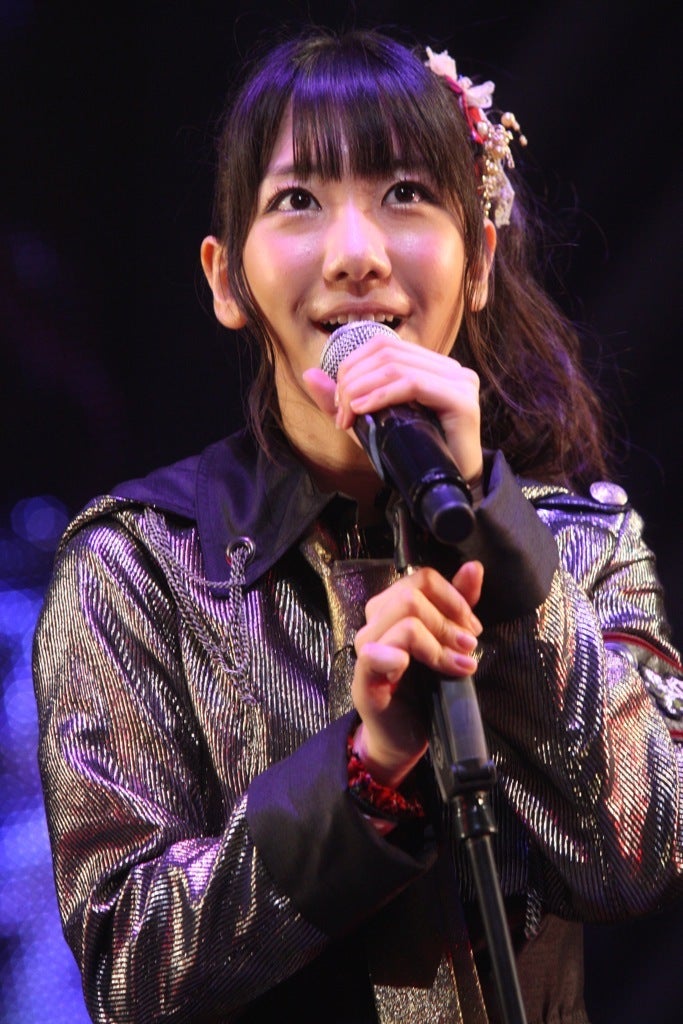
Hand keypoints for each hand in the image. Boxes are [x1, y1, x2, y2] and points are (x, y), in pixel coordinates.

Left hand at [304, 331, 482, 486]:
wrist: (446, 491)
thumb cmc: (412, 456)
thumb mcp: (369, 423)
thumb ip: (341, 399)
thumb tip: (308, 372)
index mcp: (430, 366)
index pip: (383, 345)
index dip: (352, 366)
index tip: (339, 404)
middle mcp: (448, 368)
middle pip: (387, 352)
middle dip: (353, 380)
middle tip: (341, 413)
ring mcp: (459, 381)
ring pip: (396, 366)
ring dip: (362, 389)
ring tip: (348, 415)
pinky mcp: (462, 400)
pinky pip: (414, 384)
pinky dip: (382, 395)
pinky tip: (363, 409)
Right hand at [351, 560, 483, 788]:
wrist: (403, 735)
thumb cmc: (424, 688)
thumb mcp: (446, 641)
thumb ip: (457, 605)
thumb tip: (474, 567)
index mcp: (392, 609)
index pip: (422, 579)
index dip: (453, 598)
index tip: (471, 627)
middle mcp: (374, 624)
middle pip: (413, 596)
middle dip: (450, 622)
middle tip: (468, 647)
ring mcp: (367, 651)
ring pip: (406, 622)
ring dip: (440, 645)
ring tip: (460, 665)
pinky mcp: (364, 680)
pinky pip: (376, 655)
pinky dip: (398, 657)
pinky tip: (412, 669)